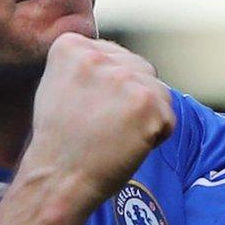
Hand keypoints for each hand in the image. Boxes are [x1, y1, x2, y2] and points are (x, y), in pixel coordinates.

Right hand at [19, 33, 175, 202]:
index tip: (91, 107)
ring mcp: (125, 77)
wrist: (59, 177)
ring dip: (147, 115)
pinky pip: (168, 118)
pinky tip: (129, 145)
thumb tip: (122, 60)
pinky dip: (156, 136)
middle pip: (140, 69)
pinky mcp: (147, 102)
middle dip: (132, 96)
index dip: (111, 87)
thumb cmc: (59, 140)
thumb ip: (88, 66)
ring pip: (158, 91)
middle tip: (106, 125)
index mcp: (71, 47)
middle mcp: (98, 56)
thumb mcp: (57, 86)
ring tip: (117, 135)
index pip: (115, 56)